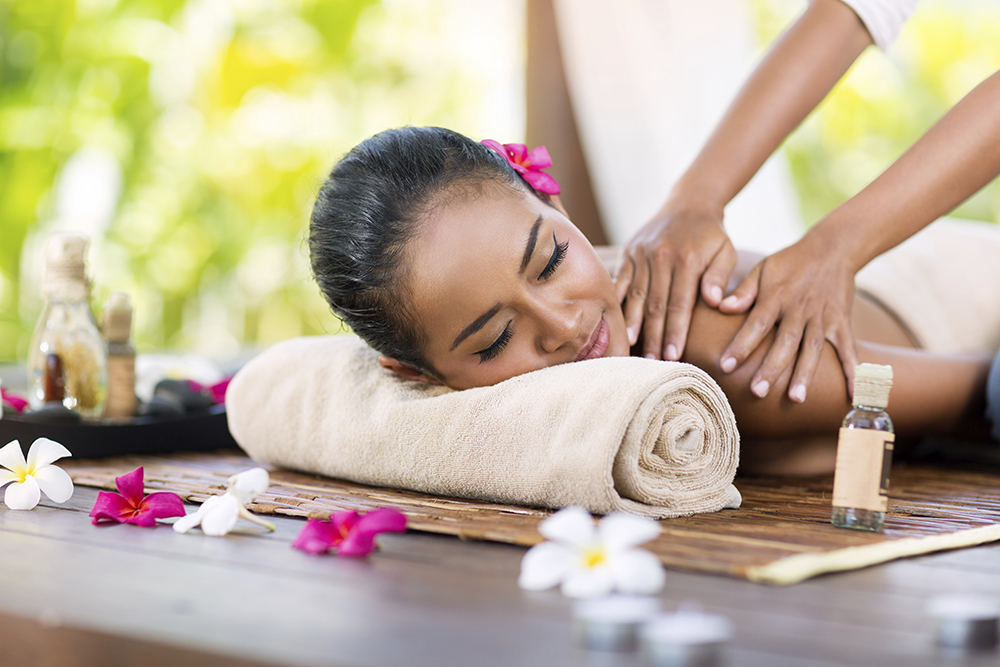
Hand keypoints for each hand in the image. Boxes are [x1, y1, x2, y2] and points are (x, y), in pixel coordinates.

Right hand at [615, 199, 737, 359]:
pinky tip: (612, 323)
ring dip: (631, 325)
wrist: (688, 203)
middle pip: (654, 305)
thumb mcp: (725, 251)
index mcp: (687, 259)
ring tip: (629, 350)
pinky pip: (619, 281)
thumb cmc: (711, 235)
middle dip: (653, 337)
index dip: (676, 332)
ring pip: (633, 296)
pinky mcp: (628, 253)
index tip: (674, 356)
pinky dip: (615, 303)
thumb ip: (720, 277)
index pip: (680, 304)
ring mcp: (641, 255)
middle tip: (651, 363)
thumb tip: (715, 303)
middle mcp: (661, 257)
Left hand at [716, 233, 858, 401]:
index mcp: (776, 296)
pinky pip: (848, 349)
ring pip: (813, 349)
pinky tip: (852, 395)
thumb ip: (743, 291)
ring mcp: (823, 317)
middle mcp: (800, 309)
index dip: (741, 344)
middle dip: (771, 368)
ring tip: (795, 399)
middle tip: (757, 392)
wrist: (833, 248)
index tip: (725, 365)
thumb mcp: (763, 269)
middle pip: (785, 341)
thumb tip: (720, 307)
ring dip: (804, 374)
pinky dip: (852, 372)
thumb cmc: (790, 263)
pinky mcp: (842, 322)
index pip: (756, 323)